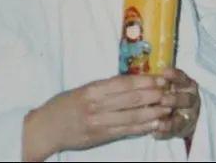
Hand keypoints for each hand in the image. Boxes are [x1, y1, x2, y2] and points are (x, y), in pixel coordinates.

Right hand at [23, 74, 171, 160]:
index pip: (125, 83)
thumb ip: (107, 86)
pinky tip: (154, 124)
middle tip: (170, 91)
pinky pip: (125, 131)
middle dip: (154, 95)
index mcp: (94, 89)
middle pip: (131, 99)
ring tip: (167, 108)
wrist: (46, 128)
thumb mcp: (85, 89)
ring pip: (131, 117)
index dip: (145, 81)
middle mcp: (97, 105)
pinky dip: (141, 127)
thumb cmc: (66, 104)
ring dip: (152, 112)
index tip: (161, 78)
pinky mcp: (100, 137)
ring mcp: (99, 123)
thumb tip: (134, 80)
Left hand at [152, 68, 200, 139]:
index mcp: (188, 86)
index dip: (175, 76)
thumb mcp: (169, 83)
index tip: (164, 72)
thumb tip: (143, 72)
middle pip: (186, 100)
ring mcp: (187, 116)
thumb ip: (160, 79)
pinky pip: (173, 132)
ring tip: (158, 120)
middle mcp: (190, 100)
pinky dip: (164, 133)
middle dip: (174, 100)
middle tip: (162, 99)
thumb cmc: (171, 93)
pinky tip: (154, 132)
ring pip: (181, 118)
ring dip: (169, 120)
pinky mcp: (181, 130)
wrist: (183, 112)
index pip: (183, 79)